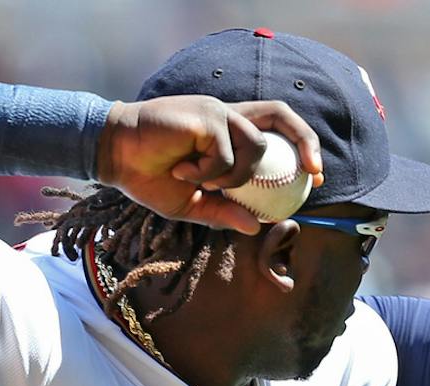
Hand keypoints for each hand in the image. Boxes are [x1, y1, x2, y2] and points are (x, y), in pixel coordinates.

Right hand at [97, 96, 323, 234]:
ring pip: (255, 146)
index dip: (301, 148)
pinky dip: (206, 173)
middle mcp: (227, 116)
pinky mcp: (206, 115)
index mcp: (227, 133)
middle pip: (281, 113)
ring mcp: (217, 112)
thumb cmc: (148, 177)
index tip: (315, 177)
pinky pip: (225, 155)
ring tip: (200, 182)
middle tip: (315, 173)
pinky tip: (181, 170)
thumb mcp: (190, 204)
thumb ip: (222, 212)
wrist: (114, 156)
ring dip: (234, 176)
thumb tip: (256, 227)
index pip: (275, 128)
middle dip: (306, 141)